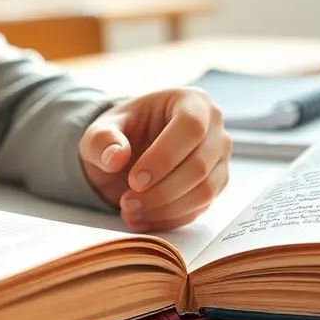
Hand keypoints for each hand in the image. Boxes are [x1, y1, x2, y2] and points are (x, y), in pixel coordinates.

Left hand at [79, 87, 231, 231]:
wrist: (128, 153)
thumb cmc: (120, 134)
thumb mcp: (100, 132)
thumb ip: (102, 140)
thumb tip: (116, 158)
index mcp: (191, 101)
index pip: (191, 127)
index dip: (164, 157)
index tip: (134, 179)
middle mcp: (214, 127)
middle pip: (199, 165)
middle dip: (161, 191)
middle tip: (126, 202)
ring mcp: (218, 158)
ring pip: (204, 191)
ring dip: (165, 208)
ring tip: (130, 212)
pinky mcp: (215, 185)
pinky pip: (199, 208)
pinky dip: (169, 219)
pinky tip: (141, 218)